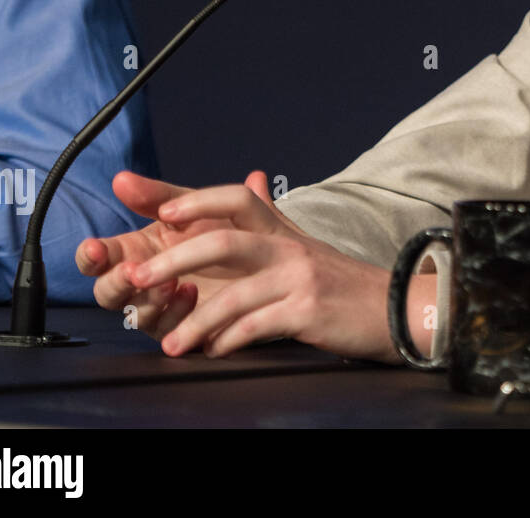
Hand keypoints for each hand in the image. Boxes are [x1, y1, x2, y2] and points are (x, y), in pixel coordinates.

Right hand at [77, 170, 278, 339]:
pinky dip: (176, 311)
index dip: (90, 256)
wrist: (265, 257)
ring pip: (135, 315)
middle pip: (107, 292)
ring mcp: (161, 307)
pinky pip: (168, 329)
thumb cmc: (220, 229)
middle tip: (132, 271)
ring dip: (148, 299)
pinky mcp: (184, 327)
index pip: (99, 258)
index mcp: (136, 251)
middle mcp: (143, 282)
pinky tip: (192, 293)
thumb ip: (158, 195)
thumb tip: (121, 178)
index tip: (94, 248)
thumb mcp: (193, 207)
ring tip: (171, 280)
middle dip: (115, 283)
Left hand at [82, 170, 406, 361]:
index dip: (195, 200)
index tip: (158, 210)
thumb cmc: (342, 284)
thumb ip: (272, 217)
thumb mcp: (305, 244)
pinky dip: (229, 341)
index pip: (236, 199)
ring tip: (169, 343)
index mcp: (282, 231)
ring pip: (233, 295)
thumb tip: (252, 176)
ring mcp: (299, 278)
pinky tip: (213, 352)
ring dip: (194, 322)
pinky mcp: (308, 310)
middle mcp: (289, 247)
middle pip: (222, 242)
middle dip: (172, 261)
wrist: (395, 308)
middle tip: (135, 280)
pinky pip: (256, 326)